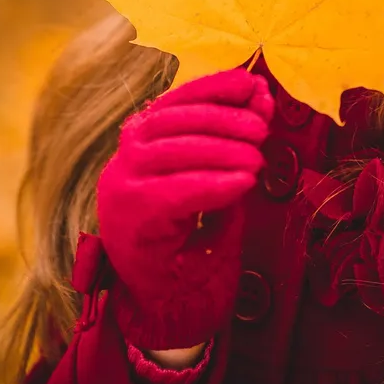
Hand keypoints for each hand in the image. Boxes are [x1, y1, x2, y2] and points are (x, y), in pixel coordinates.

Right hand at [96, 67, 273, 349]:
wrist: (162, 298)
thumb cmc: (189, 234)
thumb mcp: (212, 177)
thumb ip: (232, 139)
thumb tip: (260, 95)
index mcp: (140, 139)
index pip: (177, 100)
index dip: (215, 88)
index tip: (253, 85)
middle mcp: (125, 156)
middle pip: (175, 121)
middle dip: (224, 119)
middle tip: (262, 130)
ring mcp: (121, 185)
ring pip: (173, 152)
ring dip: (222, 151)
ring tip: (258, 159)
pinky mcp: (130, 218)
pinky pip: (174, 192)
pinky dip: (212, 184)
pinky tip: (242, 184)